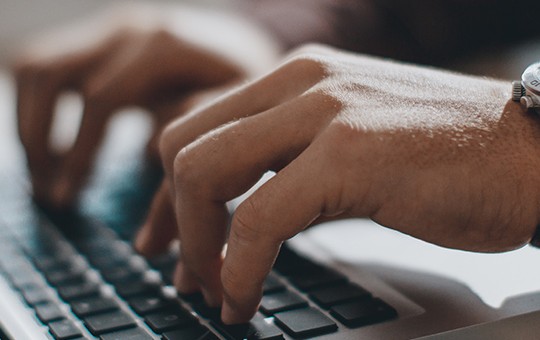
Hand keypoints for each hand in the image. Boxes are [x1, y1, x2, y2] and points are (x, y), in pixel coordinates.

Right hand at [14, 3, 279, 206]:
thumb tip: (150, 236)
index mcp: (165, 45)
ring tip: (48, 181)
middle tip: (53, 198)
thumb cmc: (252, 89)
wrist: (248, 50)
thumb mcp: (240, 120)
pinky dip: (37, 108)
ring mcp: (115, 31)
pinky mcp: (106, 42)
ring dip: (31, 126)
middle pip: (52, 77)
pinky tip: (55, 150)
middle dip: (43, 143)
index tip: (69, 201)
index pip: (100, 101)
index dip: (80, 158)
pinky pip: (48, 66)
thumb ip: (196, 158)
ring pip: (39, 69)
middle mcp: (132, 30)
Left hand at [136, 44, 539, 322]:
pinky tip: (243, 297)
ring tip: (211, 290)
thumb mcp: (348, 142)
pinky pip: (258, 218)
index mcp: (295, 79)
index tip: (167, 238)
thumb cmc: (446, 157)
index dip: (170, 192)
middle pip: (183, 147)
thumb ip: (290, 162)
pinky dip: (238, 266)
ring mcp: (325, 112)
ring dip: (196, 244)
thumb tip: (239, 210)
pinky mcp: (350, 155)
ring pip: (204, 173)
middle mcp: (300, 83)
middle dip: (171, 218)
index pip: (197, 127)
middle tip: (185, 272)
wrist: (532, 153)